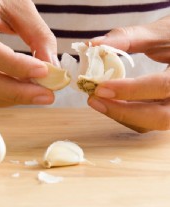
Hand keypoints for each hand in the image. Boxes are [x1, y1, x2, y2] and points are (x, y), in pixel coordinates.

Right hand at [0, 0, 55, 106]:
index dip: (13, 65)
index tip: (43, 72)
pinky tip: (22, 91)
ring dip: (9, 98)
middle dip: (14, 91)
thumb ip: (38, 35)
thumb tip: (52, 70)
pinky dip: (2, 97)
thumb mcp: (20, 6)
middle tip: (46, 95)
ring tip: (38, 93)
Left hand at [88, 15, 169, 131]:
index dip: (130, 90)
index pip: (162, 86)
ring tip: (96, 99)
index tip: (100, 88)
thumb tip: (93, 45)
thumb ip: (127, 38)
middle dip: (122, 112)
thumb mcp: (158, 33)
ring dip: (120, 115)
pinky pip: (146, 121)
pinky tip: (109, 101)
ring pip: (150, 123)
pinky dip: (125, 114)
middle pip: (159, 118)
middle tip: (94, 100)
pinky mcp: (166, 112)